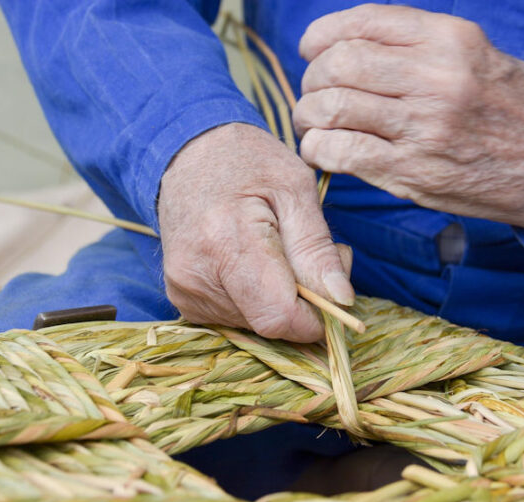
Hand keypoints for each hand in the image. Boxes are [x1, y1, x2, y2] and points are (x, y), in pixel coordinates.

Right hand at [158, 123, 353, 342]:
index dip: (315, 318)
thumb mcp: (296, 189)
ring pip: (254, 325)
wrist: (187, 153)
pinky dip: (256, 299)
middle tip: (307, 256)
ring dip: (279, 300)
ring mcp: (184, 290)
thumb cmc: (247, 161)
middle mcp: (195, 275)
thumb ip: (317, 248)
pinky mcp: (182, 298)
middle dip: (302, 303)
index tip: (332, 293)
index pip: (279, 316)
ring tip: (278, 252)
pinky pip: (235, 318)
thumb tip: (342, 300)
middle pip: (268, 324)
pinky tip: (254, 264)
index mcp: (226, 241)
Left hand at [294, 4, 523, 242]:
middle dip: (312, 78)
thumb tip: (349, 46)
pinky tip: (323, 149)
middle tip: (314, 93)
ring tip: (314, 123)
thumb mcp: (477, 56)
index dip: (322, 35)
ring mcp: (422, 128)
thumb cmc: (516, 109)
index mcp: (450, 39)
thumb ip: (418, 46)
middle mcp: (435, 78)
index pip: (363, 22)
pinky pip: (341, 152)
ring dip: (308, 115)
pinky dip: (318, 148)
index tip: (313, 49)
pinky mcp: (412, 173)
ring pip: (331, 107)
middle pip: (339, 64)